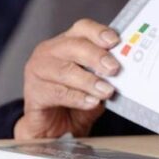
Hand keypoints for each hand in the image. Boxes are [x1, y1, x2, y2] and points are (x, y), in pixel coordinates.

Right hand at [15, 19, 119, 138]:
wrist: (55, 130)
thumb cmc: (76, 103)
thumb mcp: (95, 87)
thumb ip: (106, 77)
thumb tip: (125, 73)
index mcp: (67, 44)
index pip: (83, 28)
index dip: (99, 32)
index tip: (115, 41)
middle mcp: (50, 52)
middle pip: (74, 46)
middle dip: (97, 56)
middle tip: (114, 69)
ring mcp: (38, 70)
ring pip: (65, 70)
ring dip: (89, 81)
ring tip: (107, 91)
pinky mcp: (33, 92)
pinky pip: (57, 92)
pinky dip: (77, 97)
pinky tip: (91, 102)